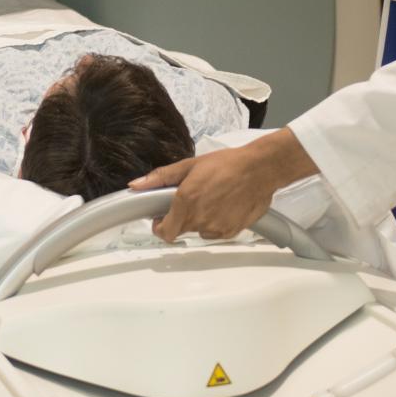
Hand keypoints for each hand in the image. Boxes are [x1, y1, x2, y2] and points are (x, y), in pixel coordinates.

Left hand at [129, 130, 317, 242]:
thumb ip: (160, 178)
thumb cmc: (226, 164)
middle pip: (181, 229)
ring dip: (200, 219)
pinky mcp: (231, 232)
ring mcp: (216, 228)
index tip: (163, 217)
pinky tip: (225, 205)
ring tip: (212, 198)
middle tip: (193, 198)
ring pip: (199, 231)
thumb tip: (135, 185)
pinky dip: (216, 222)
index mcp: (186, 202)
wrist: (260, 169)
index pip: (164, 232)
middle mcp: (199, 219)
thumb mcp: (189, 165)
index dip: (160, 226)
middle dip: (182, 217)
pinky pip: (216, 232)